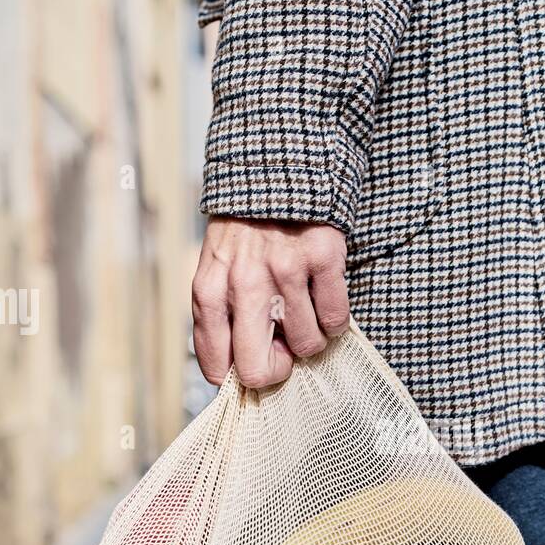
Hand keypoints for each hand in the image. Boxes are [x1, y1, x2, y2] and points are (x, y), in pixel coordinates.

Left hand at [192, 216, 349, 387]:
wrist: (276, 169)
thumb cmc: (245, 230)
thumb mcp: (215, 269)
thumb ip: (220, 316)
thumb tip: (234, 372)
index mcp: (209, 290)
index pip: (217, 366)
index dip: (242, 374)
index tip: (257, 358)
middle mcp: (244, 284)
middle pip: (257, 370)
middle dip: (277, 368)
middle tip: (285, 348)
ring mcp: (285, 272)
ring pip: (306, 346)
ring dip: (311, 336)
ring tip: (305, 309)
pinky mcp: (322, 259)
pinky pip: (335, 321)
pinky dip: (334, 318)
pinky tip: (323, 296)